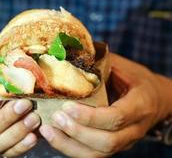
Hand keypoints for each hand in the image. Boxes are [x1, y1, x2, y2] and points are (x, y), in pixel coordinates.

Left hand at [39, 53, 171, 157]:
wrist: (154, 98)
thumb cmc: (134, 79)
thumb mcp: (122, 67)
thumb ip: (100, 64)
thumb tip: (68, 52)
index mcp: (140, 104)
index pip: (116, 117)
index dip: (90, 116)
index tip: (67, 106)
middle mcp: (134, 128)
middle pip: (107, 142)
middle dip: (77, 132)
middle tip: (55, 117)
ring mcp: (124, 141)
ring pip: (98, 154)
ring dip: (69, 144)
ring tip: (47, 130)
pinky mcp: (113, 146)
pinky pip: (92, 155)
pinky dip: (70, 148)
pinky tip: (53, 137)